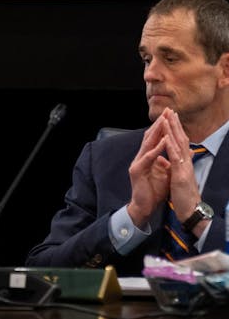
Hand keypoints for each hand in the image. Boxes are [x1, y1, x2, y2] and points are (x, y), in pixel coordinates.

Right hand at [126, 110, 172, 226]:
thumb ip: (171, 161)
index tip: (170, 115)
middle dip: (159, 124)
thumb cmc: (154, 191)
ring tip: (164, 121)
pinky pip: (148, 157)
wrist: (144, 206)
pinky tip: (163, 141)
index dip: (162, 127)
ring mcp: (137, 163)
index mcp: (147, 157)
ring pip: (147, 144)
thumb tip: (183, 152)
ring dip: (157, 132)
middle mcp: (140, 157)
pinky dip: (156, 148)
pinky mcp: (136, 170)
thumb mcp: (167, 173)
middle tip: (166, 111)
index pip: (154, 138)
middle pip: (149, 137)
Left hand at [163, 110, 202, 222]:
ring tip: (168, 117)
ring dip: (173, 131)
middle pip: (182, 140)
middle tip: (171, 110)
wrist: (191, 212)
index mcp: (184, 164)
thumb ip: (173, 167)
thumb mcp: (177, 179)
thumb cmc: (184, 196)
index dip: (176, 130)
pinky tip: (167, 138)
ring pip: (179, 146)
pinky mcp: (181, 176)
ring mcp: (185, 168)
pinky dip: (171, 147)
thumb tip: (167, 160)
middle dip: (175, 125)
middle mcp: (186, 163)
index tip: (171, 117)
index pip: (181, 143)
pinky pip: (175, 159)